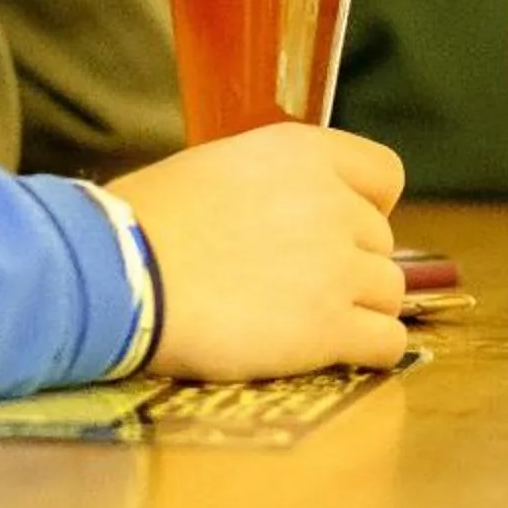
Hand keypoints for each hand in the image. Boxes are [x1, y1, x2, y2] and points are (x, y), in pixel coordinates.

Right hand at [108, 124, 408, 379]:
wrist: (120, 274)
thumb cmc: (145, 223)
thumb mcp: (215, 169)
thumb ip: (271, 185)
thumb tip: (283, 216)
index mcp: (303, 153)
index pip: (384, 174)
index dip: (367, 204)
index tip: (340, 229)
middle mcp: (332, 202)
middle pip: (380, 240)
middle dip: (349, 263)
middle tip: (296, 284)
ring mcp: (337, 266)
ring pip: (388, 291)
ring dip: (357, 308)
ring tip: (306, 322)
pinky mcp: (330, 327)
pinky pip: (386, 343)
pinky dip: (368, 352)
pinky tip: (334, 354)